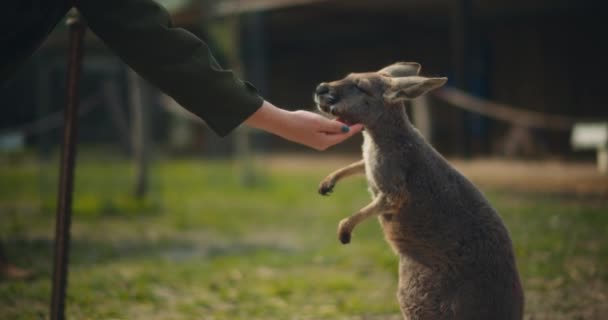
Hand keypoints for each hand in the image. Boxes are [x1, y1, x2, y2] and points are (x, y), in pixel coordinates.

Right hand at [245, 101, 362, 149]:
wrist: (283, 124)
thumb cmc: (301, 122)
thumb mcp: (320, 122)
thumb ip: (334, 126)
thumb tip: (346, 129)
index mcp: (326, 142)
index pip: (344, 135)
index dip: (354, 128)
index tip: (364, 123)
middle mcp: (323, 144)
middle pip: (340, 135)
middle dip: (349, 127)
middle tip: (358, 117)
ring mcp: (317, 142)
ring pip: (333, 134)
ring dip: (340, 126)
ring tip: (349, 116)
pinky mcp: (312, 137)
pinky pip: (327, 132)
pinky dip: (332, 126)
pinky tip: (335, 119)